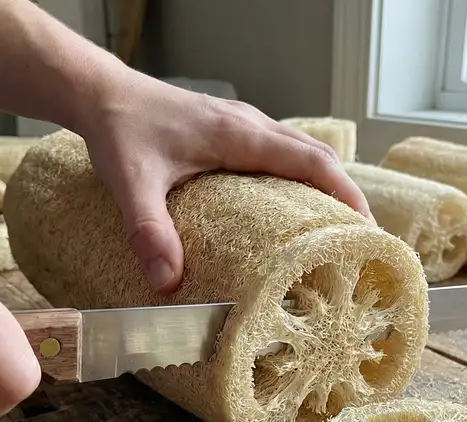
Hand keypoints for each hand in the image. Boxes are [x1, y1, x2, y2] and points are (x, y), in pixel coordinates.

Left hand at [76, 68, 373, 293]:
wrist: (101, 94)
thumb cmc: (120, 130)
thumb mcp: (131, 184)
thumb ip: (149, 231)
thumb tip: (166, 283)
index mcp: (239, 135)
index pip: (310, 161)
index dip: (345, 193)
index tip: (366, 228)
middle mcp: (249, 125)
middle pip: (317, 157)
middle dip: (344, 195)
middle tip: (358, 239)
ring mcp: (243, 124)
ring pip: (301, 152)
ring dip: (324, 185)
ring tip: (332, 228)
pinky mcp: (231, 130)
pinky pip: (280, 151)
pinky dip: (299, 177)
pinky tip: (289, 206)